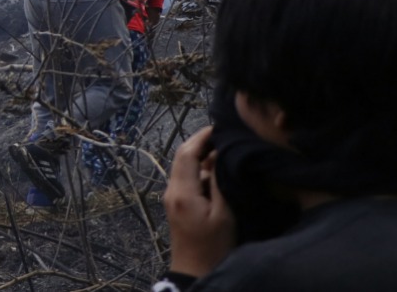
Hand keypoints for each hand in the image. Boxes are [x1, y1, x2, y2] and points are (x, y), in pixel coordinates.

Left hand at [164, 126, 235, 278]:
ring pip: (184, 166)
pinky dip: (200, 168)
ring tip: (224, 147)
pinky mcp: (177, 203)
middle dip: (201, 142)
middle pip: (182, 156)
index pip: (187, 153)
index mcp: (182, 191)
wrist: (194, 271)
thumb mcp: (223, 214)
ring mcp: (172, 196)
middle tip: (223, 133)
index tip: (220, 126)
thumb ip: (219, 182)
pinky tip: (217, 168)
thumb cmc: (213, 246)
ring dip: (201, 155)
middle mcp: (172, 190)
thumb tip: (219, 155)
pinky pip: (187, 177)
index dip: (202, 136)